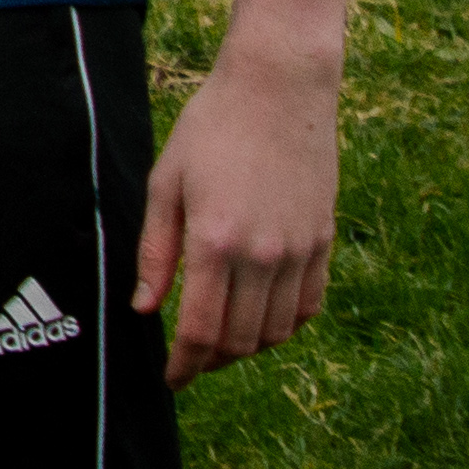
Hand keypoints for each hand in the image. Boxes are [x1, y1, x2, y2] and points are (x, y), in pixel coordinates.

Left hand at [137, 40, 341, 383]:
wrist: (278, 90)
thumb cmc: (211, 128)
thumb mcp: (166, 182)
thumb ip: (156, 251)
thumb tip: (145, 308)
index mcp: (215, 241)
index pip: (202, 331)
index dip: (184, 365)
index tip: (171, 378)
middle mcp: (263, 255)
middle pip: (242, 341)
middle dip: (212, 361)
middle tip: (190, 360)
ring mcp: (300, 252)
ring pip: (278, 332)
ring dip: (248, 347)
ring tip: (221, 340)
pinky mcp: (324, 242)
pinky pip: (309, 306)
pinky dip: (285, 324)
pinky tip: (262, 316)